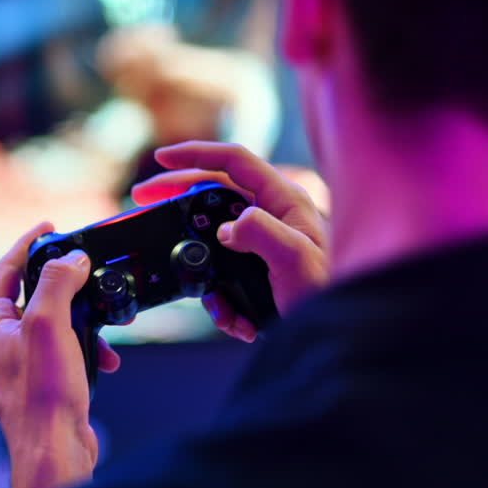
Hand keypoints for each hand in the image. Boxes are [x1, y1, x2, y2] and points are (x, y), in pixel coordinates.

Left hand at [0, 224, 121, 487]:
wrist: (54, 451)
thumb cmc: (42, 395)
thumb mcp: (49, 324)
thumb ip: (58, 283)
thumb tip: (71, 258)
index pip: (6, 269)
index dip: (28, 243)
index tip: (50, 226)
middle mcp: (1, 341)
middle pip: (33, 292)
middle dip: (66, 283)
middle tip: (88, 270)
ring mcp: (22, 362)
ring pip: (57, 321)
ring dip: (84, 318)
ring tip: (105, 323)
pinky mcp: (45, 381)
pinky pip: (69, 349)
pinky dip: (89, 346)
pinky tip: (107, 359)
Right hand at [130, 141, 329, 341]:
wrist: (344, 334)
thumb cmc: (331, 294)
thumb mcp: (296, 261)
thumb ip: (261, 233)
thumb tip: (226, 226)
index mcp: (284, 200)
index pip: (234, 161)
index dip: (195, 154)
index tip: (161, 157)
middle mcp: (273, 214)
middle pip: (213, 190)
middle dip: (177, 194)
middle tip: (143, 198)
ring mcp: (263, 241)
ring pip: (212, 238)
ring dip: (199, 265)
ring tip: (199, 292)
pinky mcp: (257, 268)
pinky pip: (223, 274)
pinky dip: (219, 298)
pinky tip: (232, 318)